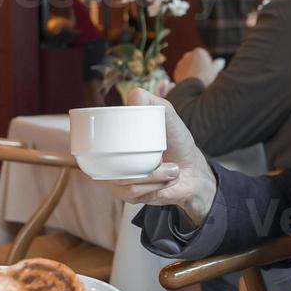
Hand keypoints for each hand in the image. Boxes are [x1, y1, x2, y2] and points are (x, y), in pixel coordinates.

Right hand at [100, 88, 217, 225]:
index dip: (103, 142)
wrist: (194, 173)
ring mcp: (119, 180)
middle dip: (138, 160)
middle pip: (107, 163)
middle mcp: (113, 160)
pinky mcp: (128, 196)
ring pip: (123, 180)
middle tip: (164, 155)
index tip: (137, 141)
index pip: (95, 142)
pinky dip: (153, 186)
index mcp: (117, 141)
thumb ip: (155, 104)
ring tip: (172, 169)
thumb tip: (134, 93)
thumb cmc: (178, 144)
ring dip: (153, 176)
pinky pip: (131, 192)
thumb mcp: (169, 119)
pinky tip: (167, 180)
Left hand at [173, 48, 223, 86]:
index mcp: (198, 51)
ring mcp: (180, 63)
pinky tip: (191, 82)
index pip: (204, 55)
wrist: (192, 88)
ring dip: (191, 71)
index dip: (208, 63)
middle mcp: (187, 55)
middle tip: (204, 76)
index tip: (210, 71)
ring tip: (197, 80)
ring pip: (188, 66)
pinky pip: (182, 73)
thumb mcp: (216, 70)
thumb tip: (221, 61)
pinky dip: (186, 76)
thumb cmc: (206, 78)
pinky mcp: (175, 72)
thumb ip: (218, 64)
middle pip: (195, 60)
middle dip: (198, 65)